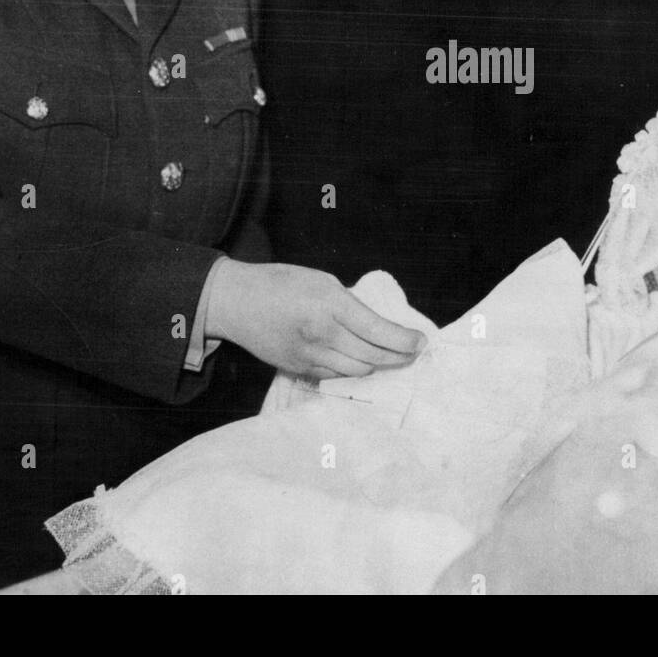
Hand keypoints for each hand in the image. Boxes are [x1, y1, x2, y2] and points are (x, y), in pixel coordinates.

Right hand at [205, 260, 425, 378]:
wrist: (236, 302)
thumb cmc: (279, 283)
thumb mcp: (322, 281)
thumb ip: (349, 304)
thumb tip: (378, 325)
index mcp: (329, 304)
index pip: (378, 330)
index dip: (404, 340)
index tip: (421, 341)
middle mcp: (321, 334)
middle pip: (372, 357)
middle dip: (399, 357)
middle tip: (415, 353)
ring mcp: (308, 356)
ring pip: (357, 371)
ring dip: (379, 366)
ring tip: (394, 358)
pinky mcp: (298, 369)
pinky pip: (336, 375)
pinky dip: (354, 370)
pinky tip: (363, 362)